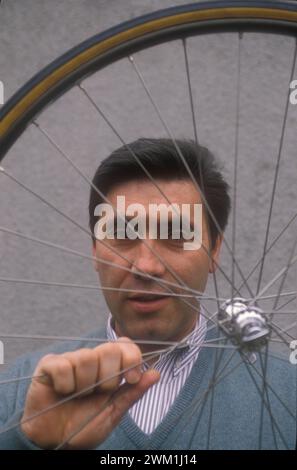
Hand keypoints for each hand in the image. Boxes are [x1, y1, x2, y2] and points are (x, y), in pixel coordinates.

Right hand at [21, 337, 159, 448]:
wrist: (55, 442)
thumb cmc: (83, 426)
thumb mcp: (113, 412)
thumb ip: (133, 392)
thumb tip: (157, 373)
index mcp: (108, 366)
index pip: (125, 344)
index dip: (132, 357)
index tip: (131, 378)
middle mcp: (90, 358)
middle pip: (109, 348)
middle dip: (109, 376)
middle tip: (99, 393)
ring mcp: (69, 359)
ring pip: (86, 358)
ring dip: (85, 384)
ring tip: (78, 395)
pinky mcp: (48, 365)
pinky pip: (63, 365)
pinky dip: (65, 384)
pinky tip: (62, 391)